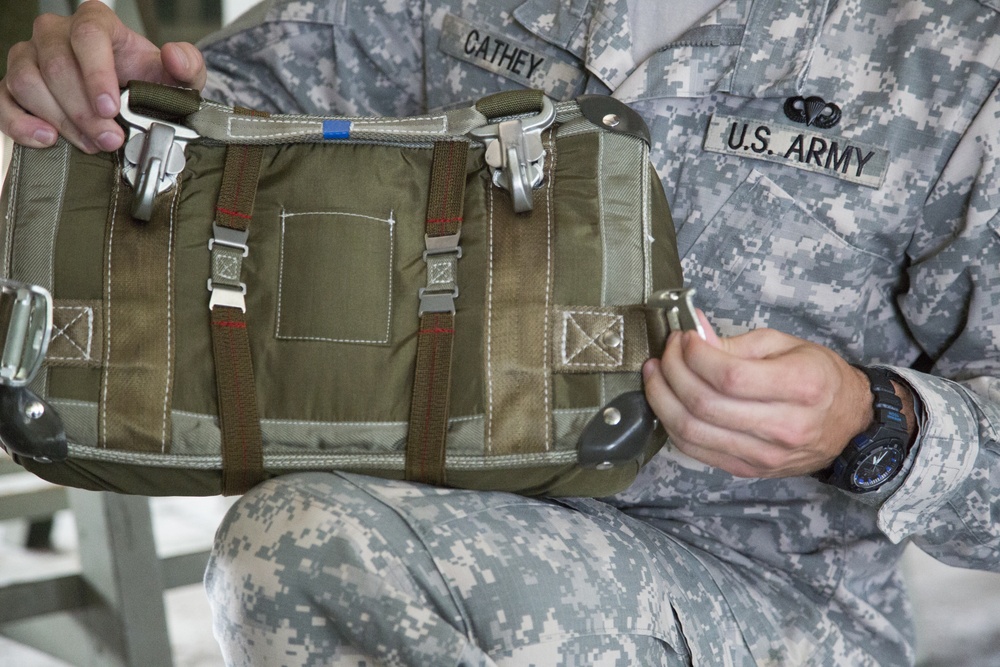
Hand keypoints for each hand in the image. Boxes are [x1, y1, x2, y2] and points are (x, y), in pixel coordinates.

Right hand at [0, 0, 206, 153]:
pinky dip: (20, 123)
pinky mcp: (15, 85)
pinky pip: (3, 100)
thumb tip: (174, 55)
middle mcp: (57, 33)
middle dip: (84, 110)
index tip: (111, 108)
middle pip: (56, 65)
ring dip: (60, 119)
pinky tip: (47, 139)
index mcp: (97, 23)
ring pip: (26, 82)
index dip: (96, 72)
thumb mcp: (179, 78)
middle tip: (110, 140)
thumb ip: (188, 65)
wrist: (133, 103)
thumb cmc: (150, 84)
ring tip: (91, 144)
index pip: (88, 35)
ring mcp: (31, 57)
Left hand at [642, 314, 876, 477]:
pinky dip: (672, 424)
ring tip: (657, 374)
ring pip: (692, 432)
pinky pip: (695, 450)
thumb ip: (736, 342)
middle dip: (673, 372)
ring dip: (662, 399)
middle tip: (666, 352)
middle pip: (705, 404)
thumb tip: (693, 331)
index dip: (695, 356)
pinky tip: (667, 401)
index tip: (684, 338)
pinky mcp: (747, 469)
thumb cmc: (819, 378)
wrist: (848, 424)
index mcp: (801, 387)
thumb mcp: (785, 345)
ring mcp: (764, 455)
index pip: (730, 377)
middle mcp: (785, 427)